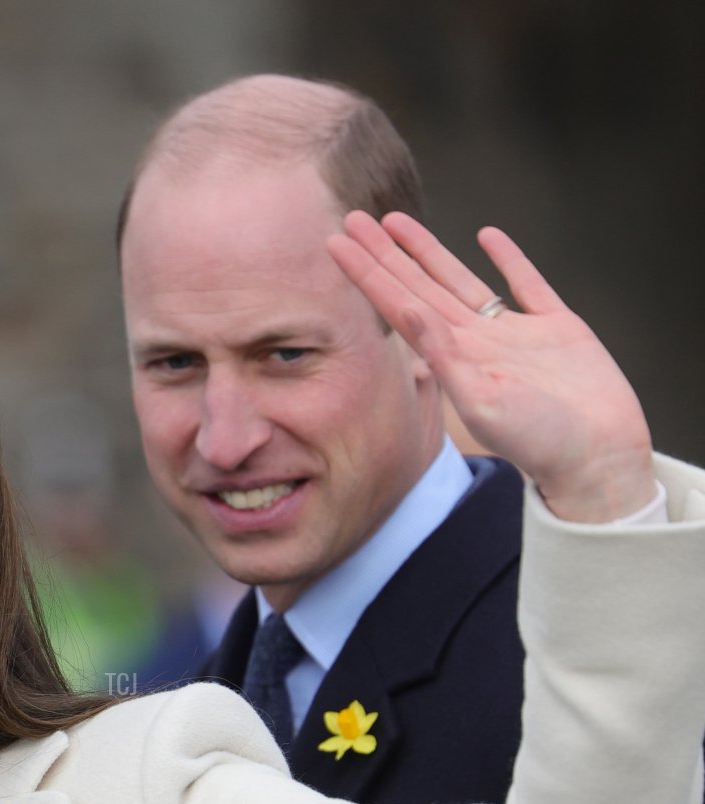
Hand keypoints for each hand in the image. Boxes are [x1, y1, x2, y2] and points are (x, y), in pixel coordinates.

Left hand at [327, 211, 656, 521]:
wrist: (597, 456)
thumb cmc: (539, 441)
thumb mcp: (481, 402)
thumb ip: (444, 356)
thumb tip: (408, 310)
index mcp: (454, 358)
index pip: (398, 305)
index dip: (368, 273)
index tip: (336, 243)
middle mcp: (477, 342)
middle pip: (420, 286)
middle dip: (386, 254)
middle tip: (352, 218)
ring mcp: (515, 333)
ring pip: (461, 279)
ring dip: (429, 251)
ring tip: (396, 221)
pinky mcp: (557, 328)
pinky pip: (527, 284)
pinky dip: (508, 259)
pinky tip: (487, 235)